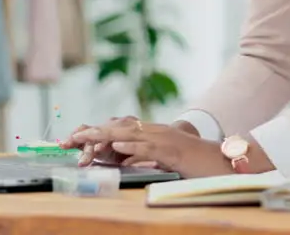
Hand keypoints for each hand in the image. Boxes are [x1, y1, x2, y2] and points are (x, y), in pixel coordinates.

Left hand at [67, 119, 232, 178]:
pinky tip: (117, 145)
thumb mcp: (164, 158)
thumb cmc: (194, 162)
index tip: (72, 140)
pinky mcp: (173, 151)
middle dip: (90, 133)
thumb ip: (143, 155)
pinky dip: (132, 145)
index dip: (94, 133)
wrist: (222, 160)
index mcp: (151, 133)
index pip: (117, 129)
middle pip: (117, 127)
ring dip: (103, 136)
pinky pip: (149, 147)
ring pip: (129, 134)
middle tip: (67, 139)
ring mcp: (164, 139)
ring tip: (82, 139)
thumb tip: (121, 156)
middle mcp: (155, 131)